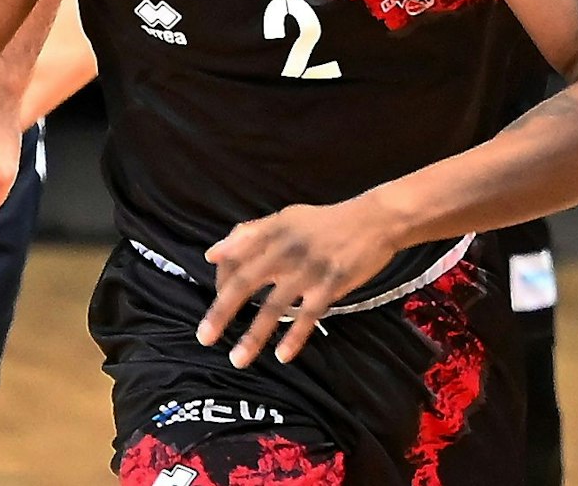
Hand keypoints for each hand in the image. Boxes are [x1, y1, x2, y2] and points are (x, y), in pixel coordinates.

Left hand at [197, 200, 397, 367]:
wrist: (373, 221)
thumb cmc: (324, 222)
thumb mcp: (284, 218)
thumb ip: (247, 234)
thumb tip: (211, 255)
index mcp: (269, 232)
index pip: (233, 258)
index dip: (220, 282)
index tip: (216, 302)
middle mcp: (283, 250)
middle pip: (244, 283)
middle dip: (221, 312)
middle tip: (204, 337)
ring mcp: (307, 269)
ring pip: (273, 307)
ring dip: (254, 336)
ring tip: (238, 359)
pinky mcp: (330, 285)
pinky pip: (307, 316)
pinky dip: (294, 337)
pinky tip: (281, 356)